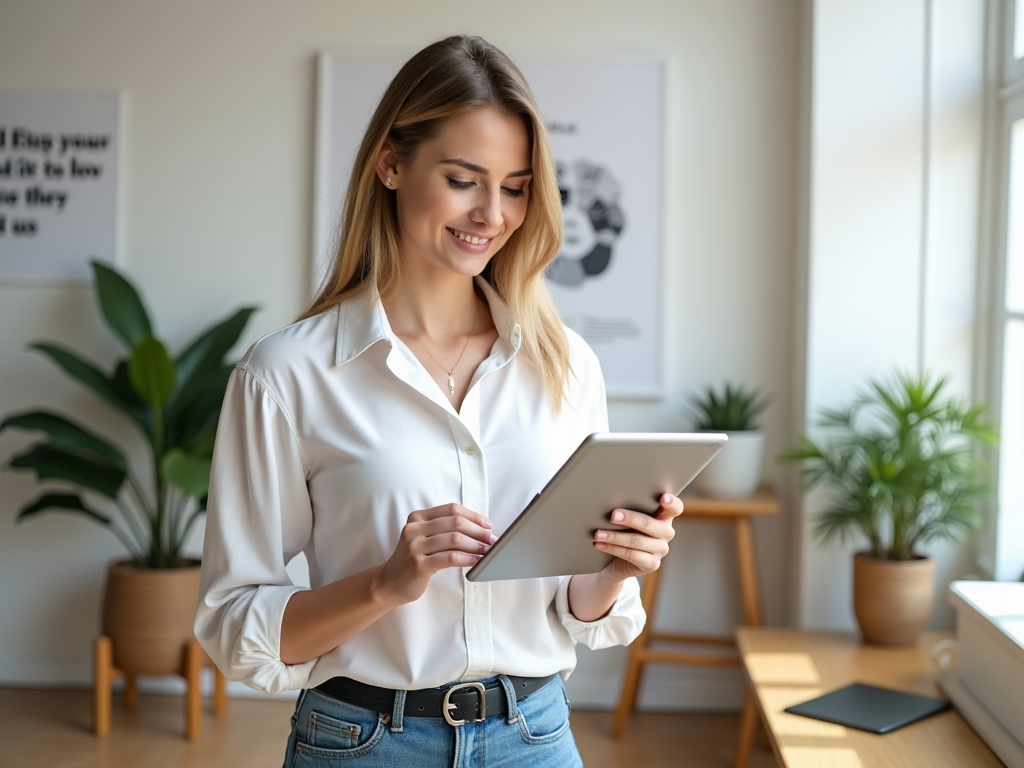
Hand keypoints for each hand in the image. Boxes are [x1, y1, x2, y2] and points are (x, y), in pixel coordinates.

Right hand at [372, 503, 494, 605]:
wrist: (390, 582)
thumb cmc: (414, 559)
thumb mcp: (424, 537)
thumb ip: (444, 529)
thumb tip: (480, 527)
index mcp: (417, 517)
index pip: (451, 509)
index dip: (473, 516)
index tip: (488, 525)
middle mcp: (414, 529)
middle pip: (455, 523)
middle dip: (479, 531)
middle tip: (492, 540)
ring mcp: (415, 547)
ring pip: (455, 539)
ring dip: (477, 545)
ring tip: (488, 551)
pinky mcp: (419, 565)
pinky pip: (451, 558)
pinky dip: (469, 558)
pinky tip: (477, 562)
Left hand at [594, 493, 681, 581]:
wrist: (616, 561)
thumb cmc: (623, 530)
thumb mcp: (628, 519)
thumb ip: (629, 509)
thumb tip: (610, 501)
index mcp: (664, 516)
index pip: (675, 508)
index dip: (671, 502)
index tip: (663, 497)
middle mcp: (666, 533)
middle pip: (651, 524)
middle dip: (630, 519)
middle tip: (612, 516)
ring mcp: (661, 550)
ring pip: (637, 541)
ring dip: (615, 537)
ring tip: (598, 534)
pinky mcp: (651, 564)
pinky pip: (631, 555)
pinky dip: (613, 549)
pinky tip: (600, 545)